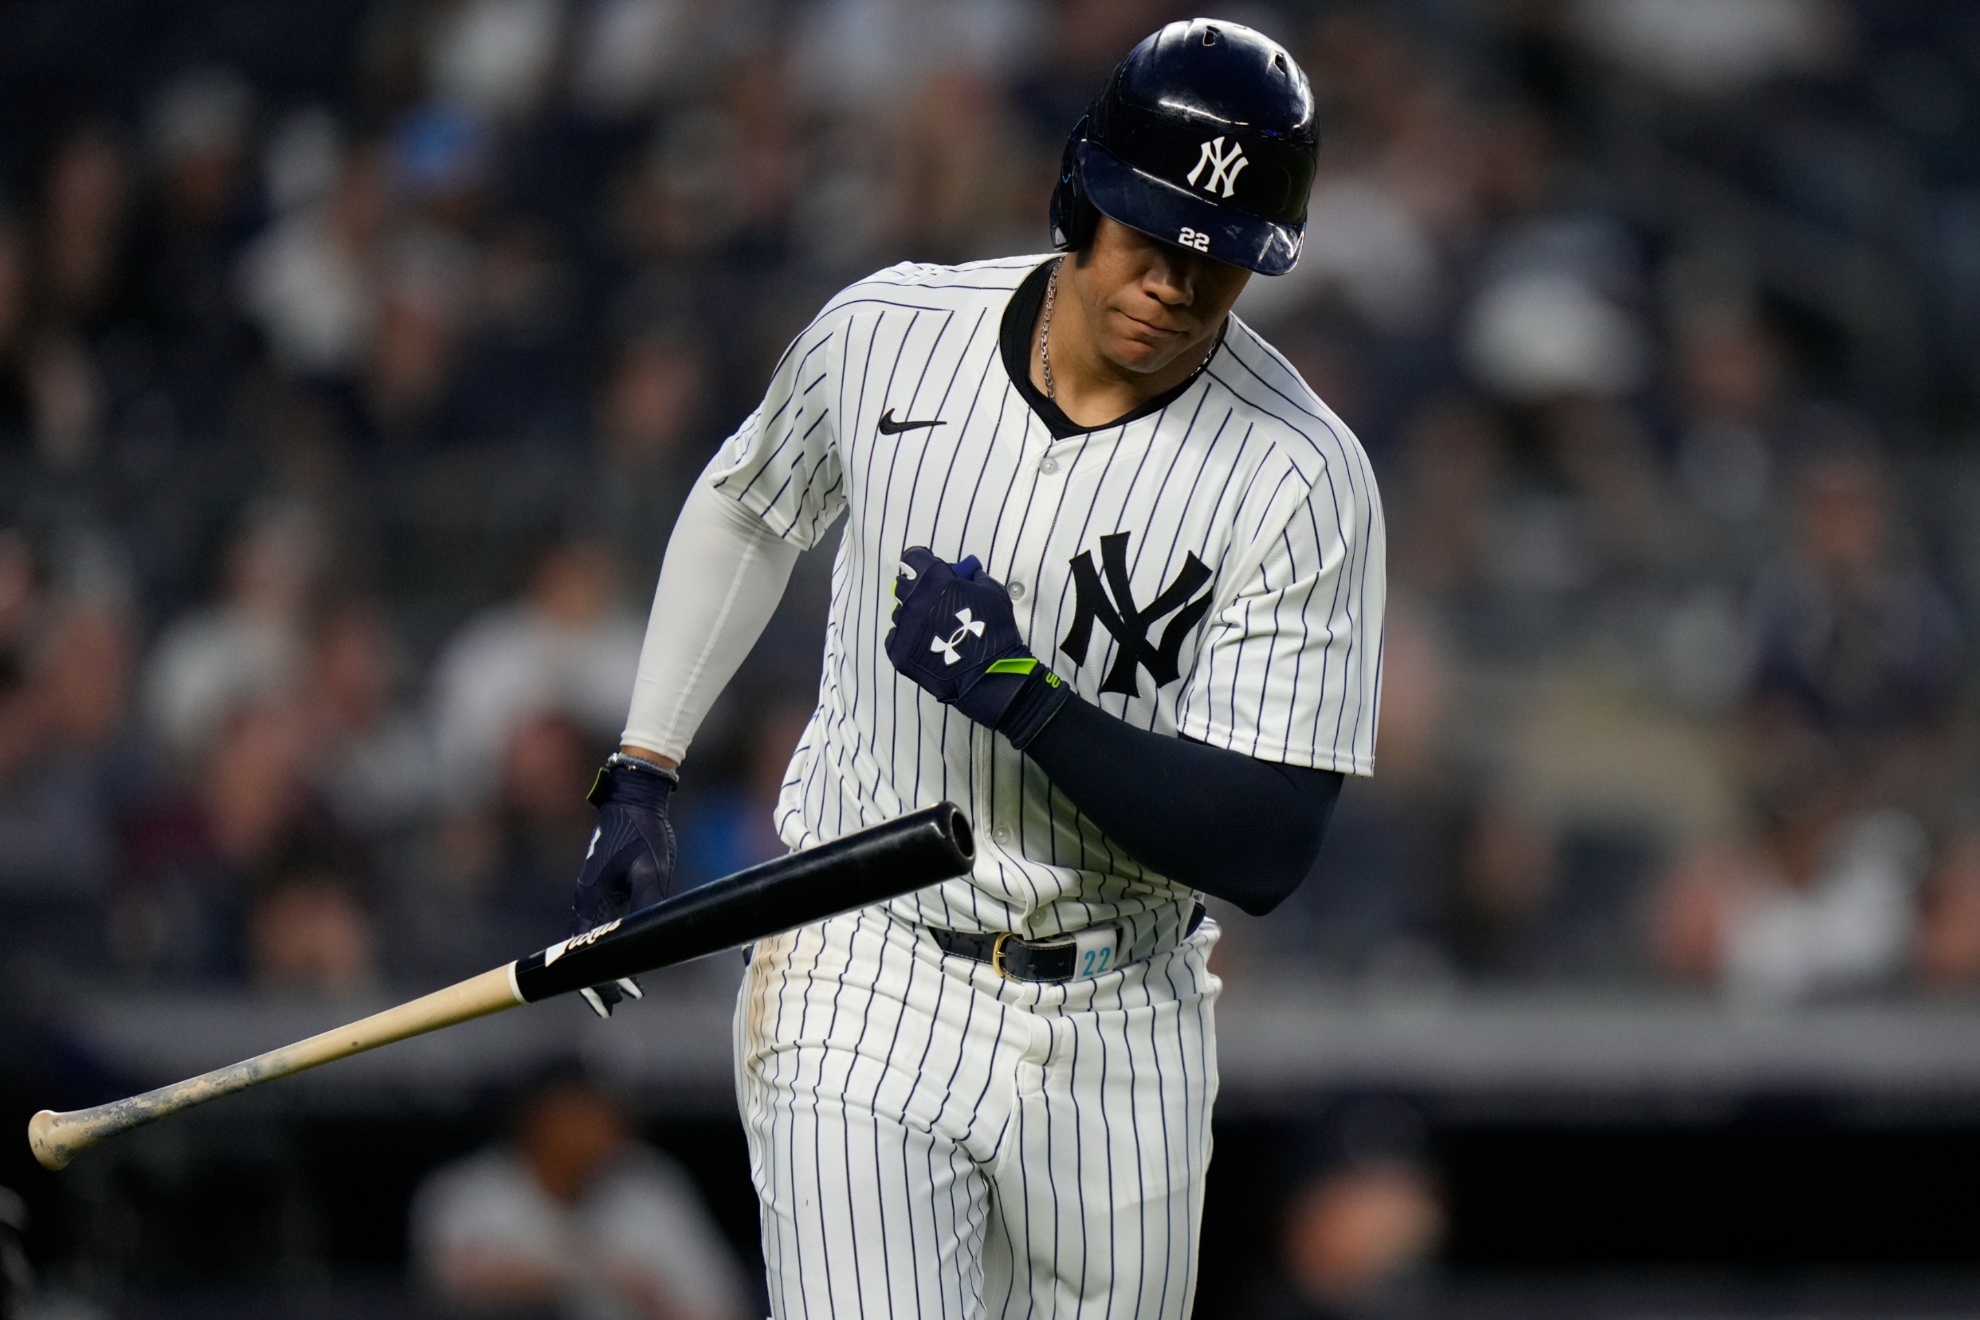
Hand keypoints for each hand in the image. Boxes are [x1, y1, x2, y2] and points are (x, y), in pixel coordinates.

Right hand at [569, 755, 676, 1016]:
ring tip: (622, 994)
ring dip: (603, 967)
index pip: (588, 950)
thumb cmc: (642, 832)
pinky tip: (625, 959)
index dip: (602, 977)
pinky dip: (609, 947)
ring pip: (591, 942)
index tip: (621, 997)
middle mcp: (585, 900)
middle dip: (597, 982)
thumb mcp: (650, 869)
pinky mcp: (603, 889)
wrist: (635, 801)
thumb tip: (651, 933)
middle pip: (583, 952)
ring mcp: (592, 895)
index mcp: (590, 898)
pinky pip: (600, 927)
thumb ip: (648, 901)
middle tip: (616, 1007)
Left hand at [884, 547, 1070, 748]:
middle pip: (904, 585)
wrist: (989, 675)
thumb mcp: (993, 591)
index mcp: (934, 580)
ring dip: (914, 616)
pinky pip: (896, 637)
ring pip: (901, 613)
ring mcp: (903, 627)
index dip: (922, 563)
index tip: (932, 571)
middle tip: (936, 602)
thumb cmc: (994, 630)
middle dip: (918, 589)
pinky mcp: (898, 652)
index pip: (912, 559)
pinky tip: (926, 646)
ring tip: (934, 629)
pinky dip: (908, 638)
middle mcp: (913, 600)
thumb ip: (973, 576)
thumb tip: (964, 573)